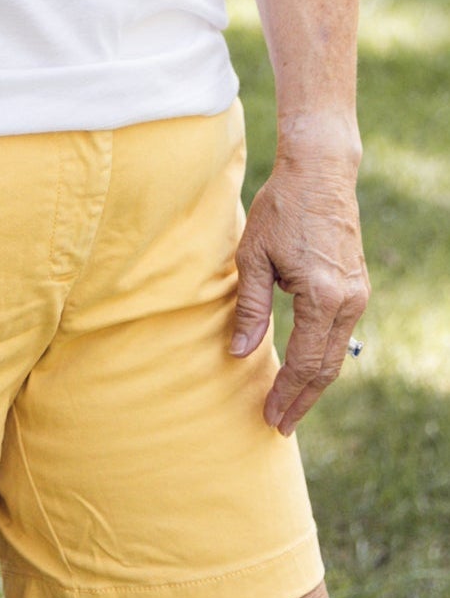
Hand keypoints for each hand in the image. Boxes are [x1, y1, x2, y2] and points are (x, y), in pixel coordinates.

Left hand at [229, 153, 369, 434]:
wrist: (319, 173)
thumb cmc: (281, 209)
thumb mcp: (253, 256)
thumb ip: (250, 307)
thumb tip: (239, 352)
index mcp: (322, 297)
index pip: (305, 362)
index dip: (287, 394)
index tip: (271, 417)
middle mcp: (348, 301)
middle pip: (327, 367)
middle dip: (303, 398)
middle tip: (280, 423)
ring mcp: (357, 293)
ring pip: (337, 353)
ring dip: (315, 381)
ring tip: (291, 403)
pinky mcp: (357, 285)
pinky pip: (340, 333)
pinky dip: (323, 356)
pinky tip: (306, 365)